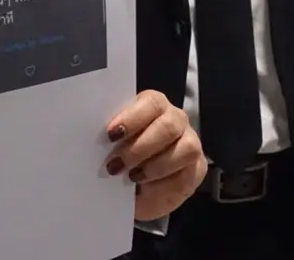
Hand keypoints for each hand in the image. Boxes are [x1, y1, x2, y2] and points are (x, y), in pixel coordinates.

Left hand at [103, 91, 205, 222]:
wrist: (137, 190)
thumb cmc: (123, 157)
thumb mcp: (114, 145)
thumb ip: (111, 137)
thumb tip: (96, 140)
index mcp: (153, 105)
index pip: (151, 103)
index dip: (132, 118)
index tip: (111, 135)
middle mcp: (175, 119)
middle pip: (167, 127)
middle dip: (139, 148)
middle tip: (115, 165)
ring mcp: (190, 142)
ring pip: (184, 149)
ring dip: (155, 167)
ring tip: (131, 178)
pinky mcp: (197, 168)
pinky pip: (186, 175)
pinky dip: (163, 186)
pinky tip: (146, 189)